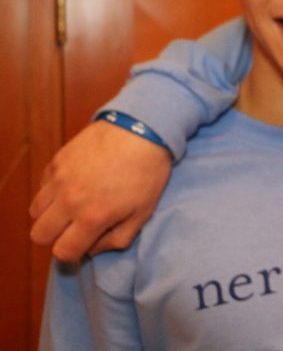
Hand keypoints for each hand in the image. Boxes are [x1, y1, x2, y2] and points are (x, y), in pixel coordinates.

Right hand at [30, 122, 171, 261]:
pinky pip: (41, 188)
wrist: (143, 129)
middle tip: (75, 227)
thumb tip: (93, 249)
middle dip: (56, 237)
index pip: (63, 252)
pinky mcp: (56, 161)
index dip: (73, 253)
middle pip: (39, 235)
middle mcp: (69, 200)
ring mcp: (59, 180)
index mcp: (92, 217)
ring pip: (35, 212)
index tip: (84, 243)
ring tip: (72, 207)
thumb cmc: (148, 172)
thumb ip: (118, 239)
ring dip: (50, 215)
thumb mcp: (143, 212)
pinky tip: (74, 186)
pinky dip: (52, 193)